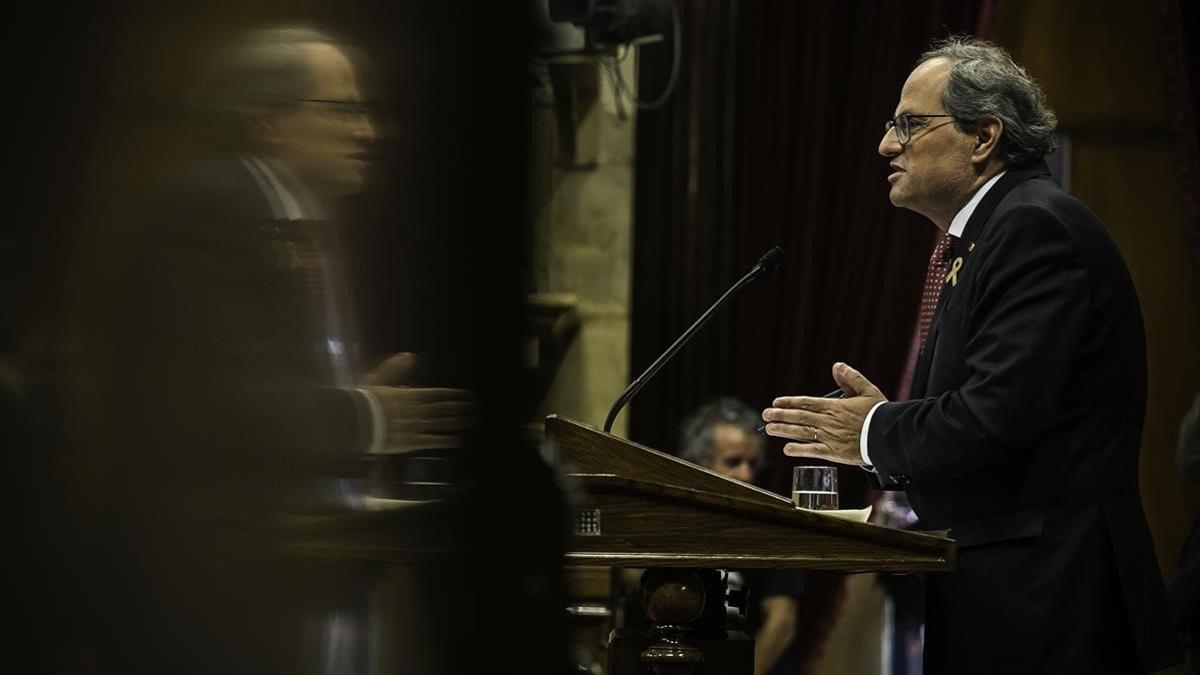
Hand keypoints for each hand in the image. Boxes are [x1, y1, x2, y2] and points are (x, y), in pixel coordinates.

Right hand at [360, 353, 473, 453]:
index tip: (465, 395)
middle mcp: (418, 411)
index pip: (437, 395)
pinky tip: (456, 441)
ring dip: (456, 423)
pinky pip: (432, 442)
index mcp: (411, 396)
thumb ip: (395, 369)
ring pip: (441, 424)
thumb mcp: (379, 380)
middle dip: (458, 408)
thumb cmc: (366, 401)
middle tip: (473, 407)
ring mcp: (417, 426)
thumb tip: (409, 355)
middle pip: (443, 409)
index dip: (452, 395)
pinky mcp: (412, 442)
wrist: (360, 422)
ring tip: (470, 422)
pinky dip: (445, 441)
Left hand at [761, 362, 886, 464]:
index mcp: (835, 406)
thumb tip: (836, 366)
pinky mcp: (834, 453)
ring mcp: (830, 438)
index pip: (806, 402)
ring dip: (783, 430)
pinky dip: (798, 450)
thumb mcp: (868, 391)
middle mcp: (828, 422)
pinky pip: (812, 451)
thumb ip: (851, 378)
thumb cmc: (880, 414)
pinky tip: (786, 450)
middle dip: (780, 415)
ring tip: (768, 429)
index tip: (776, 402)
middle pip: (799, 417)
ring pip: (801, 432)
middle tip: (765, 414)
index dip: (790, 402)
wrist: (890, 436)